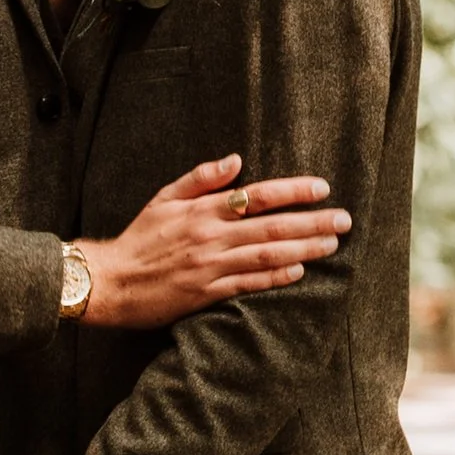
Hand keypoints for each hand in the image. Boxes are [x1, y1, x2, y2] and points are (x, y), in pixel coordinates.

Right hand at [81, 153, 348, 327]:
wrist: (111, 281)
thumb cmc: (139, 238)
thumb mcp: (163, 199)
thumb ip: (200, 179)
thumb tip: (235, 160)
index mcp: (202, 211)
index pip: (256, 196)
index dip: (292, 192)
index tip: (321, 188)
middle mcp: (210, 237)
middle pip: (271, 227)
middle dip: (311, 222)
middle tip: (343, 219)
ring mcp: (210, 267)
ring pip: (265, 256)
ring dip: (302, 249)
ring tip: (331, 244)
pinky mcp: (206, 294)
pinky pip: (248, 284)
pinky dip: (275, 278)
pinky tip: (299, 272)